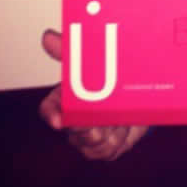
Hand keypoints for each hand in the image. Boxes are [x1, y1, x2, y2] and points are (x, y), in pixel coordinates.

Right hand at [38, 29, 147, 159]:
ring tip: (120, 115)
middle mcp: (74, 121)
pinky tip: (127, 124)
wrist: (138, 96)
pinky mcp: (106, 148)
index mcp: (66, 98)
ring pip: (93, 142)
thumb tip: (48, 36)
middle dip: (87, 126)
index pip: (50, 108)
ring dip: (109, 129)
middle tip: (99, 118)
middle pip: (74, 130)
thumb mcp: (92, 61)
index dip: (52, 115)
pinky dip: (120, 137)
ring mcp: (89, 136)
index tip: (59, 120)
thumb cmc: (107, 78)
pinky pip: (109, 150)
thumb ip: (72, 50)